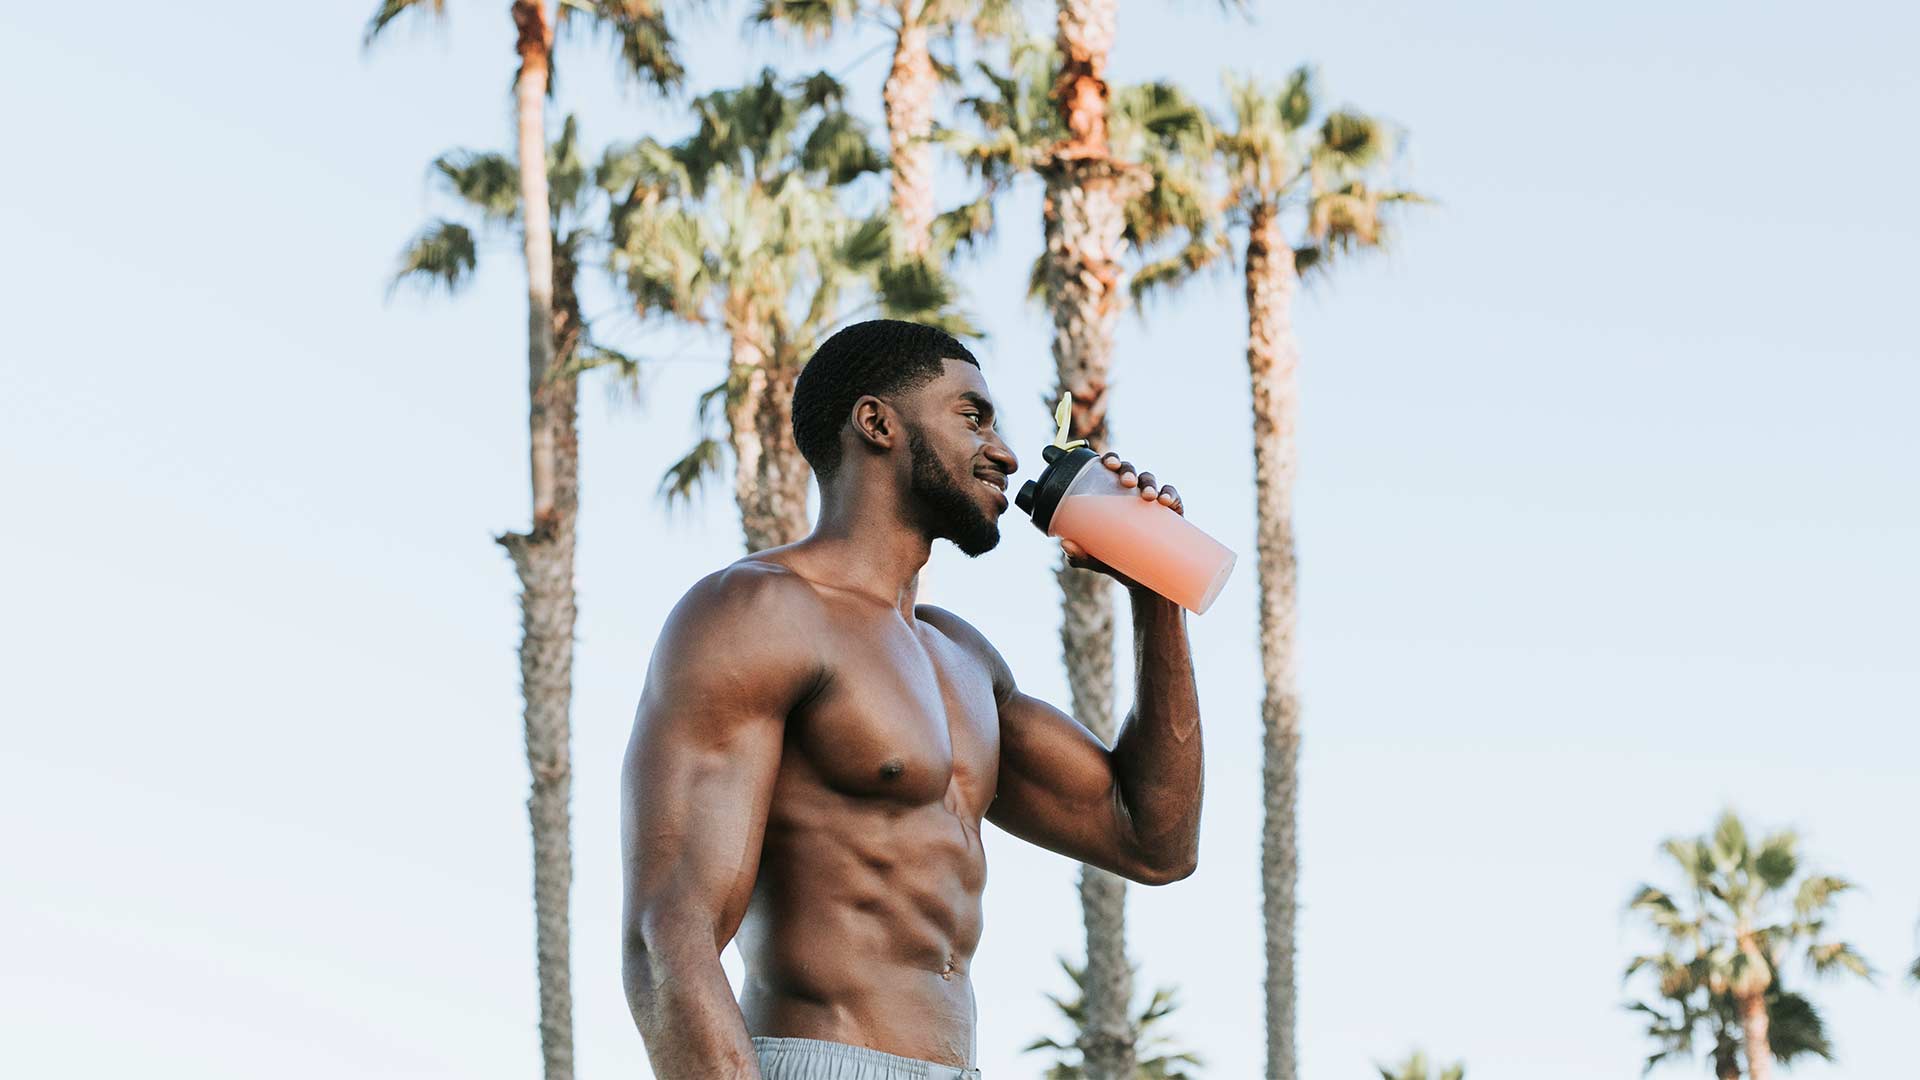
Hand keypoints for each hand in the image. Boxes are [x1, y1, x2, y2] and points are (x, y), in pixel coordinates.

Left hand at [1060, 452, 1185, 587]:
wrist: (1144, 580)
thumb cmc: (1116, 562)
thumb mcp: (1096, 559)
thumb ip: (1079, 554)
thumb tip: (1066, 544)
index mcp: (1111, 496)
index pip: (1110, 469)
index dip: (1110, 459)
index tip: (1107, 463)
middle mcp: (1131, 493)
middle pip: (1130, 470)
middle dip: (1128, 470)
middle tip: (1126, 482)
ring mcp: (1151, 501)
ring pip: (1150, 480)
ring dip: (1149, 482)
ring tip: (1147, 496)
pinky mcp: (1171, 513)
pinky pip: (1172, 497)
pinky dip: (1170, 494)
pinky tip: (1164, 501)